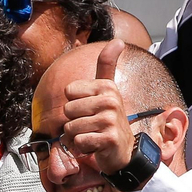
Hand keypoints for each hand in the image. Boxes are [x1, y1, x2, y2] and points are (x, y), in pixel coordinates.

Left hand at [61, 41, 132, 174]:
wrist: (123, 151)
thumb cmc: (110, 120)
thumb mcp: (107, 90)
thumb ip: (107, 65)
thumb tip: (118, 40)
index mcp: (106, 86)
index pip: (69, 91)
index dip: (75, 104)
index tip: (90, 109)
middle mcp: (110, 100)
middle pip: (68, 110)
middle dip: (75, 122)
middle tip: (91, 125)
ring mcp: (110, 120)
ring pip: (71, 127)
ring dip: (78, 136)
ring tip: (93, 135)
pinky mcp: (109, 139)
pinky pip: (78, 141)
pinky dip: (83, 147)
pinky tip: (95, 146)